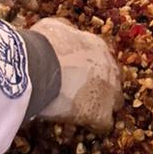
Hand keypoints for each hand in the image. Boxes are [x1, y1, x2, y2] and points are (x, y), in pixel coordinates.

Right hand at [30, 17, 122, 132]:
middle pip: (114, 81)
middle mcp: (110, 67)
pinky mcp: (101, 113)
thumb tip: (64, 32)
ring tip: (82, 113)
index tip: (79, 75)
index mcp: (98, 46)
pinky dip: (93, 126)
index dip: (91, 69)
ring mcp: (109, 92)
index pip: (102, 60)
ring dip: (101, 107)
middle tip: (82, 94)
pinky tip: (80, 126)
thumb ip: (65, 30)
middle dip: (101, 88)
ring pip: (114, 103)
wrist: (39, 66)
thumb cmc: (43, 45)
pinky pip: (104, 124)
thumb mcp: (54, 27)